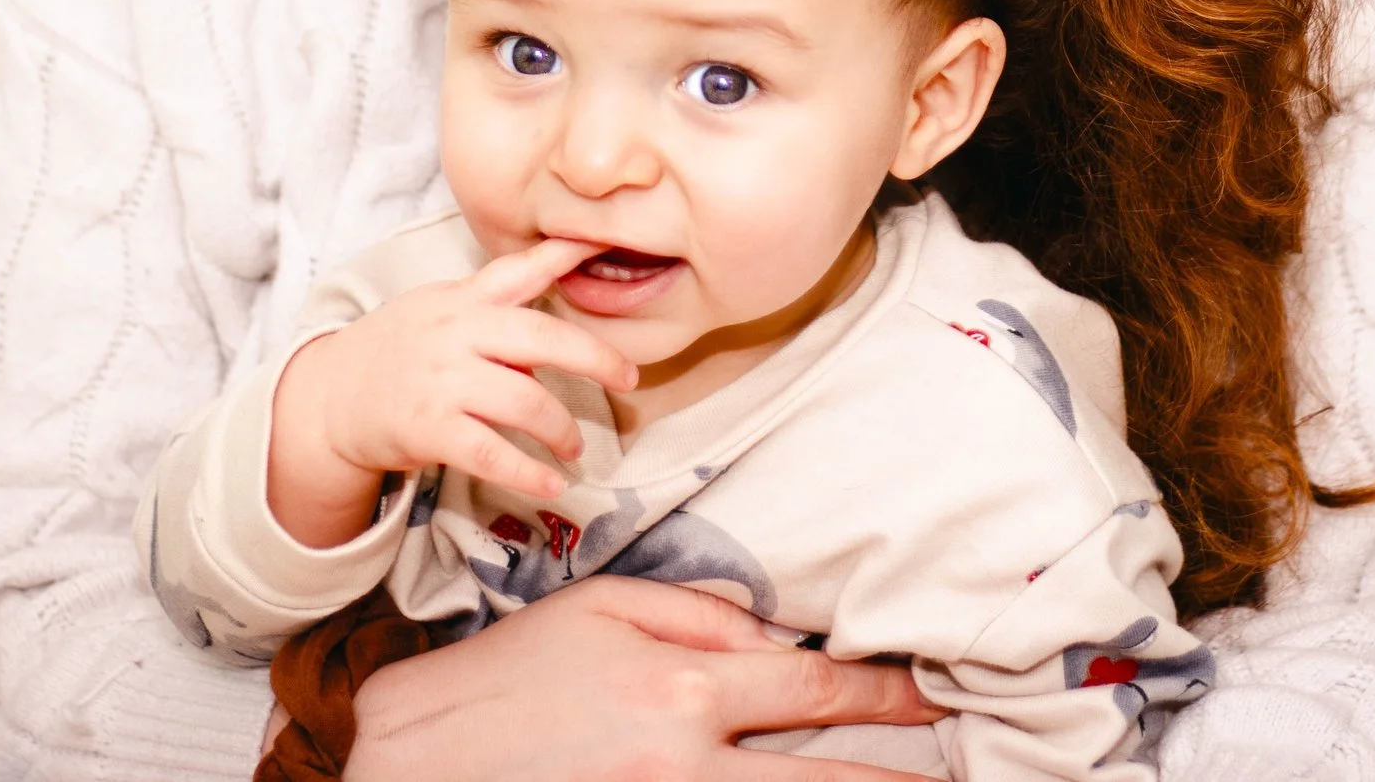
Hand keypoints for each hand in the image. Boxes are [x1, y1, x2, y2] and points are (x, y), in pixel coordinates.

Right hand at [270, 236, 637, 545]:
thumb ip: (493, 308)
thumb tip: (553, 325)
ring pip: (524, 402)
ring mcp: (441, 382)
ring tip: (575, 445)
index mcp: (462, 301)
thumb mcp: (440, 310)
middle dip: (594, 358)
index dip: (559, 254)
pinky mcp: (428, 429)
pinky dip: (530, 472)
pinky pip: (493, 453)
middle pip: (539, 339)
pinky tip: (553, 483)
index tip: (596, 243)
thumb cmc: (398, 350)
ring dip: (561, 429)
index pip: (516, 271)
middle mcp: (455, 334)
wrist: (330, 397)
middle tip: (628, 378)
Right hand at [344, 575, 943, 781]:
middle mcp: (688, 759)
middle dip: (896, 772)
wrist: (417, 758)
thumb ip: (696, 613)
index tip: (930, 695)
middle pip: (822, 776)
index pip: (810, 689)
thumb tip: (773, 635)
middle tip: (957, 767)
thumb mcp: (600, 610)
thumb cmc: (507, 675)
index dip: (880, 695)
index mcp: (683, 687)